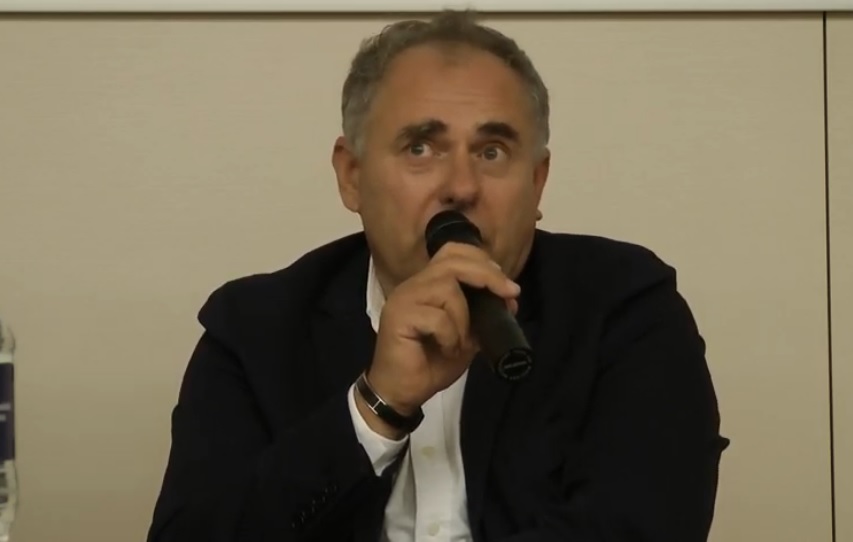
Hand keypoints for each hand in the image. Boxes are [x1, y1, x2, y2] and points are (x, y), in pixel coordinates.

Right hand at [357, 242, 519, 437]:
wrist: (402, 392)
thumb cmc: (430, 364)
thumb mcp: (466, 337)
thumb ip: (483, 316)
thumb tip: (510, 298)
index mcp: (428, 284)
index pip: (452, 252)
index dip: (481, 259)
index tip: (505, 283)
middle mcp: (414, 285)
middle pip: (453, 261)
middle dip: (487, 275)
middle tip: (509, 294)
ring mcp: (404, 299)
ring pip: (447, 288)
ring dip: (464, 318)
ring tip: (460, 343)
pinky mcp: (398, 317)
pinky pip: (437, 317)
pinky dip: (450, 336)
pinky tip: (446, 350)